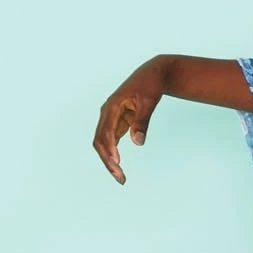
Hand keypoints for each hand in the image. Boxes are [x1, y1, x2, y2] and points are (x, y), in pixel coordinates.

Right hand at [92, 56, 168, 183]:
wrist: (152, 74)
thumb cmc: (150, 86)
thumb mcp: (149, 102)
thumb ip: (142, 121)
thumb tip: (138, 143)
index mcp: (111, 107)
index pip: (106, 132)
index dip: (110, 149)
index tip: (117, 164)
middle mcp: (107, 114)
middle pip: (100, 141)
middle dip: (108, 161)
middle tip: (121, 179)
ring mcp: (110, 119)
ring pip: (104, 144)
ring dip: (110, 161)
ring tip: (121, 178)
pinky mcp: (117, 123)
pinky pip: (111, 142)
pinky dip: (114, 155)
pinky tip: (119, 169)